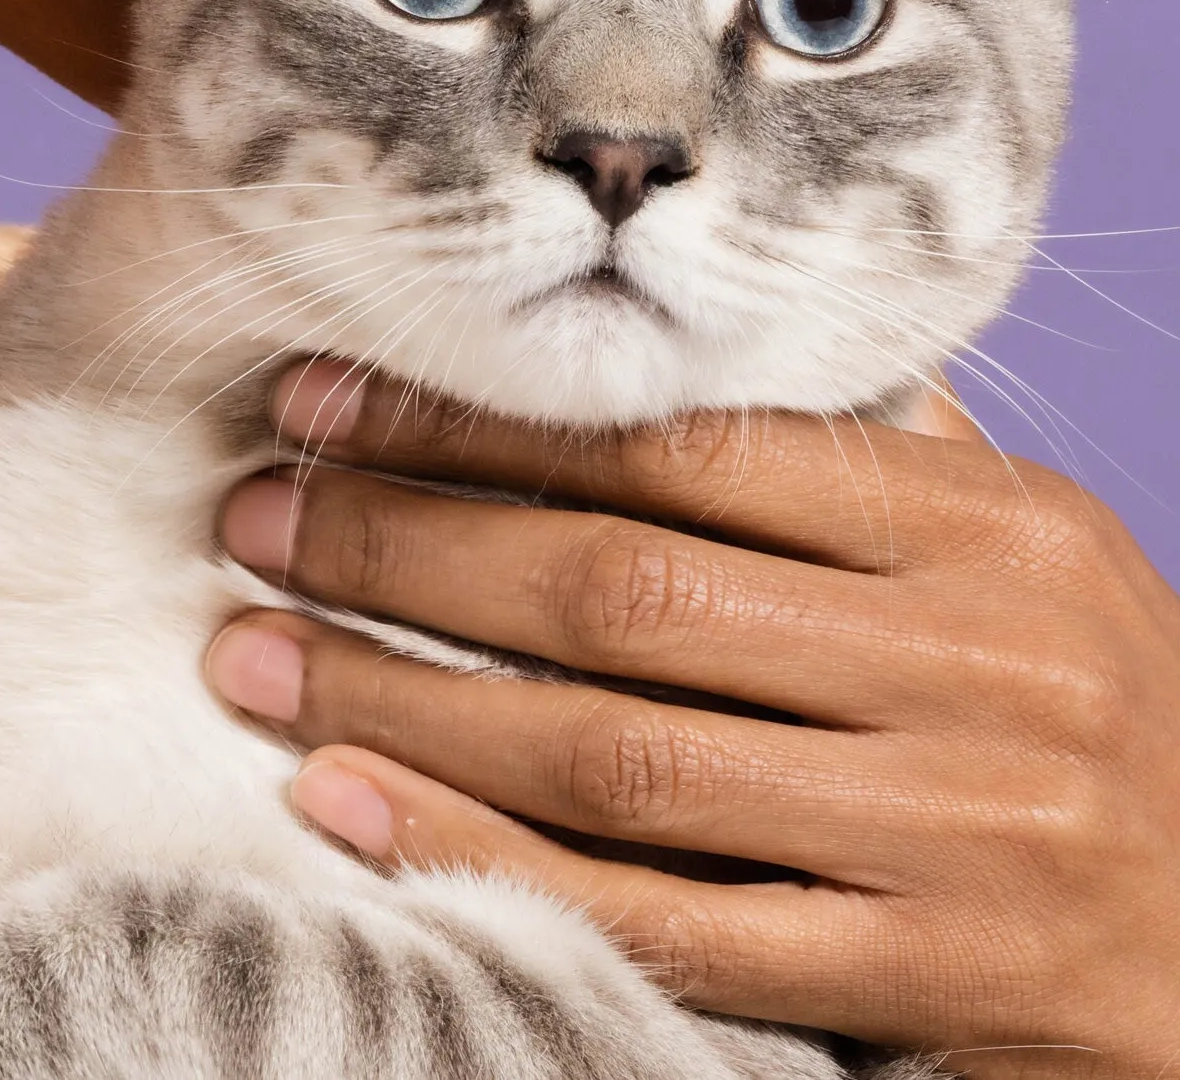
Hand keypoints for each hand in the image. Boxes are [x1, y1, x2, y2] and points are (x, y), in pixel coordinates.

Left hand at [205, 360, 1179, 1078]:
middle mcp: (971, 659)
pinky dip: (492, 861)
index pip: (681, 442)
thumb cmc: (1119, 727)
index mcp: (983, 529)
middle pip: (621, 584)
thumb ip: (875, 468)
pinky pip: (669, 921)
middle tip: (251, 515)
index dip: (482, 422)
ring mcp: (954, 829)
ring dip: (404, 699)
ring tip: (251, 653)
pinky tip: (354, 812)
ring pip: (618, 751)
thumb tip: (689, 362)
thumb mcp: (1037, 562)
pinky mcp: (933, 980)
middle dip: (404, 546)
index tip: (327, 400)